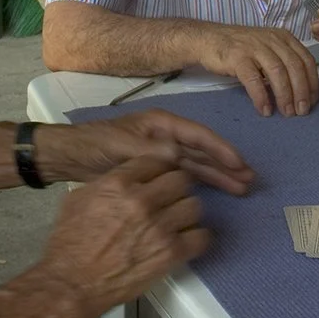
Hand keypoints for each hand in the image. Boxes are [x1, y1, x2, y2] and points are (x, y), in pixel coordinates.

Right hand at [36, 157, 207, 316]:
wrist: (72, 283)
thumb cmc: (69, 243)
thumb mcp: (79, 198)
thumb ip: (107, 183)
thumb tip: (127, 179)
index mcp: (118, 183)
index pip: (157, 161)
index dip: (160, 170)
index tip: (160, 180)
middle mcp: (142, 200)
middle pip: (181, 180)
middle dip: (176, 189)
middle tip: (170, 201)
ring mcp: (159, 227)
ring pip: (194, 205)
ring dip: (186, 213)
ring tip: (176, 222)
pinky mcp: (171, 253)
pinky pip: (202, 236)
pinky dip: (197, 238)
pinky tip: (186, 240)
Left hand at [44, 110, 256, 194]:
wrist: (70, 157)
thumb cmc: (96, 145)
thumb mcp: (125, 147)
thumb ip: (154, 152)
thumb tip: (182, 159)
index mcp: (161, 124)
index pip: (199, 135)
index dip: (221, 149)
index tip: (239, 164)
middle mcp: (165, 137)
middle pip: (202, 151)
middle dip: (225, 165)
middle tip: (249, 181)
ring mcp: (161, 153)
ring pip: (195, 165)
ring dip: (217, 176)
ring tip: (240, 188)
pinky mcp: (154, 170)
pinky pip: (183, 176)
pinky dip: (199, 184)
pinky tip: (213, 193)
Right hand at [198, 25, 318, 117]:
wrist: (208, 39)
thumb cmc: (241, 49)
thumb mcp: (268, 48)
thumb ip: (284, 62)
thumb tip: (302, 91)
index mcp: (284, 37)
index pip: (306, 60)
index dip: (312, 83)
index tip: (312, 101)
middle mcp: (272, 40)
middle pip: (294, 67)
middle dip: (301, 92)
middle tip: (301, 112)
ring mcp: (254, 47)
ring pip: (278, 72)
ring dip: (285, 96)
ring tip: (286, 113)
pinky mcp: (237, 57)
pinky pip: (254, 80)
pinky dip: (261, 97)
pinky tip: (264, 110)